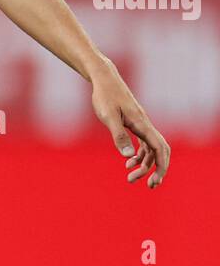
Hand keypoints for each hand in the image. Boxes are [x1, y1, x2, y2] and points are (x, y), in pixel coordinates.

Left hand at [90, 58, 170, 188]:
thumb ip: (119, 136)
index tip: (155, 181)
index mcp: (142, 124)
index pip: (159, 148)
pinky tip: (128, 163)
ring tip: (130, 178)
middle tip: (148, 186)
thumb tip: (129, 157)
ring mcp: (141, 124)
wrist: (104, 80)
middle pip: (160, 151)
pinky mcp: (134, 123)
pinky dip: (139, 156)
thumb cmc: (105, 96)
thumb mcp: (108, 117)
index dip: (161, 166)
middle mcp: (145, 125)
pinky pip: (143, 143)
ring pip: (151, 149)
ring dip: (145, 165)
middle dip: (158, 169)